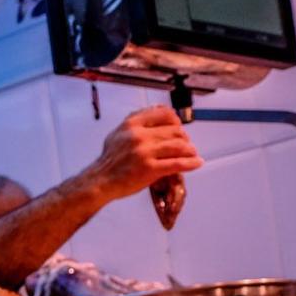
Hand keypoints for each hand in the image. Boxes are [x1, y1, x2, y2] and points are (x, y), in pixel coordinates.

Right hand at [87, 105, 201, 198]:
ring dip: (190, 151)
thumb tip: (154, 113)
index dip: (175, 120)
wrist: (99, 182)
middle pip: (175, 131)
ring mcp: (145, 152)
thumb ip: (135, 123)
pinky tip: (196, 163)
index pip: (164, 114)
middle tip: (186, 145)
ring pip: (180, 146)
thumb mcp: (117, 135)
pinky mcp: (150, 169)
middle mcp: (139, 136)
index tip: (178, 127)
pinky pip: (178, 163)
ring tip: (192, 154)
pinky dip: (191, 163)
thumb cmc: (108, 162)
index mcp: (131, 125)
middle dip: (185, 138)